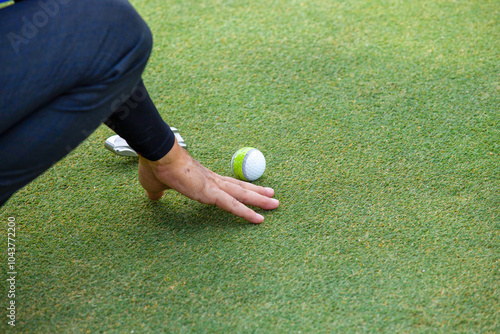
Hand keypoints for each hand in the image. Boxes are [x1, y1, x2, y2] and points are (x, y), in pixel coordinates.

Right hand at [138, 139, 278, 222]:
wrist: (157, 155)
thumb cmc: (156, 167)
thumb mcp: (156, 185)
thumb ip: (158, 192)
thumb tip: (155, 196)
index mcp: (202, 179)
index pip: (226, 184)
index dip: (238, 188)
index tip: (249, 191)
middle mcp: (212, 180)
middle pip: (239, 187)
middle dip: (256, 193)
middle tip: (272, 196)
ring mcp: (213, 186)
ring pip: (242, 195)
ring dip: (260, 201)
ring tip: (275, 204)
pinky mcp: (210, 192)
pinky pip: (232, 205)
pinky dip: (246, 212)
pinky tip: (258, 219)